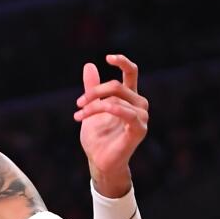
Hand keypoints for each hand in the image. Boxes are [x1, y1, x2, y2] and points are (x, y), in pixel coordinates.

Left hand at [74, 55, 148, 196]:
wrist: (99, 161)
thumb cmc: (97, 137)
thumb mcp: (90, 108)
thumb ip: (92, 88)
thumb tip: (89, 65)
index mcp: (128, 98)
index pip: (131, 73)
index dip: (122, 62)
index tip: (108, 57)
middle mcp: (138, 105)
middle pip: (117, 85)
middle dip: (94, 92)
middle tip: (78, 104)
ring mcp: (141, 117)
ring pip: (116, 99)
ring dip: (93, 106)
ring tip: (79, 116)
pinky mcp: (139, 129)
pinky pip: (126, 112)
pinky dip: (110, 109)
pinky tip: (95, 113)